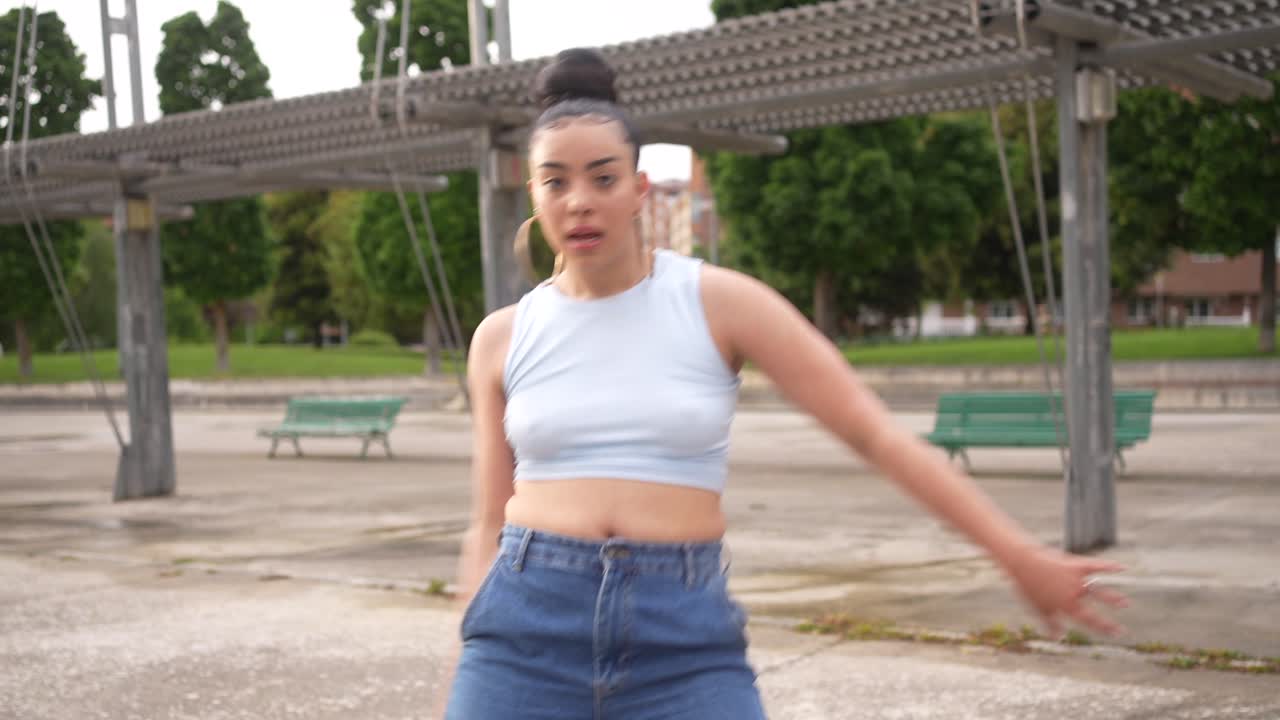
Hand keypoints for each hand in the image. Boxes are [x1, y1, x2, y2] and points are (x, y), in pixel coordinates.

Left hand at [1005, 546, 1128, 638]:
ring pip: (1099, 591)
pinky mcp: (1076, 565)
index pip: (1088, 621)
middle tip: (1122, 631)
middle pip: (1095, 611)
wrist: (1022, 562)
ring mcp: (1076, 580)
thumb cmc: (1027, 586)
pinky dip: (1110, 566)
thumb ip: (1050, 622)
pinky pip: (1096, 566)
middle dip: (1108, 623)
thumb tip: (1059, 637)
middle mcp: (1073, 595)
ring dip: (1112, 598)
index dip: (1102, 629)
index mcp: (1065, 607)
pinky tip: (1123, 568)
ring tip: (1124, 603)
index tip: (1116, 635)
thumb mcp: (1037, 607)